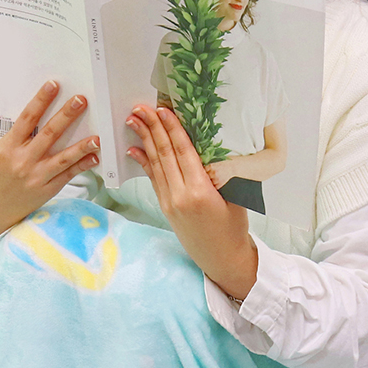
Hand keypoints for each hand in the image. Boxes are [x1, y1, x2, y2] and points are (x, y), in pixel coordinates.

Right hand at [0, 81, 99, 243]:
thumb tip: (37, 113)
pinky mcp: (49, 188)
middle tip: (81, 100)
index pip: (27, 119)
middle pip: (49, 134)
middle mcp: (23, 160)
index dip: (40, 101)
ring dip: (81, 146)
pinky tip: (95, 156)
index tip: (53, 85)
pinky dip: (83, 165)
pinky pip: (69, 174)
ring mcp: (37, 176)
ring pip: (63, 158)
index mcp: (9, 147)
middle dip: (66, 115)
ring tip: (97, 136)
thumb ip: (16, 136)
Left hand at [125, 105, 256, 298]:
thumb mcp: (234, 196)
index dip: (172, 128)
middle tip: (140, 108)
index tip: (162, 110)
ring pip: (155, 164)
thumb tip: (207, 147)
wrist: (222, 259)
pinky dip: (144, 162)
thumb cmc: (234, 227)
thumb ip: (219, 173)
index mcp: (201, 191)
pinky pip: (153, 179)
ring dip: (143, 140)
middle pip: (164, 154)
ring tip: (133, 121)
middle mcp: (180, 195)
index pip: (183, 151)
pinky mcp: (165, 207)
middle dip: (151, 128)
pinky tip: (134, 149)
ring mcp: (170, 202)